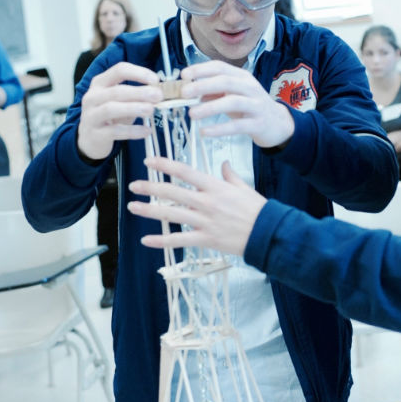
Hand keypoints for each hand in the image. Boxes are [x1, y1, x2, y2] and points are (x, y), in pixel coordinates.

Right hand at [77, 61, 162, 161]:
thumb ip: (136, 96)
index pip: (119, 70)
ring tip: (151, 110)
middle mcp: (92, 97)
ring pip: (111, 109)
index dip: (139, 73)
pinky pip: (114, 131)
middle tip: (158, 96)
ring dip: (134, 108)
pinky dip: (132, 131)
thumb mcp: (121, 102)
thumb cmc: (110, 117)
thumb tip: (159, 92)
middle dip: (139, 92)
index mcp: (100, 83)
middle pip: (116, 90)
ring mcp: (91, 116)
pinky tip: (146, 131)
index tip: (155, 80)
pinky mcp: (95, 134)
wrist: (90, 140)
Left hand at [128, 155, 265, 254]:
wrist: (268, 232)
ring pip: (171, 215)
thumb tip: (223, 164)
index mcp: (214, 186)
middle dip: (150, 187)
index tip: (149, 161)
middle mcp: (206, 202)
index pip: (184, 172)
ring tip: (132, 206)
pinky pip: (179, 240)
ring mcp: (204, 221)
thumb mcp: (244, 187)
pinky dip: (162, 240)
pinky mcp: (205, 239)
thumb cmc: (257, 209)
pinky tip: (146, 240)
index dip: (164, 165)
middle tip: (133, 185)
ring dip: (149, 210)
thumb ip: (229, 175)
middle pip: (172, 192)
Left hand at [178, 61, 294, 148]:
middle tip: (184, 93)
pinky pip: (237, 125)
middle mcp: (250, 87)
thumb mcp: (232, 95)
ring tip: (192, 114)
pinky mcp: (258, 123)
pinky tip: (205, 131)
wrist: (278, 124)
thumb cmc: (251, 107)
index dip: (201, 69)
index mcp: (242, 77)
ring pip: (232, 102)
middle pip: (225, 81)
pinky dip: (219, 128)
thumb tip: (192, 92)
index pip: (220, 67)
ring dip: (209, 107)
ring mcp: (256, 105)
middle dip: (202, 85)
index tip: (184, 75)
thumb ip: (214, 92)